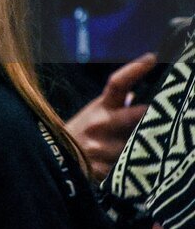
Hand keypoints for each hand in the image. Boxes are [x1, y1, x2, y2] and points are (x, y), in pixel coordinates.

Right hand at [66, 53, 155, 180]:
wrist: (57, 159)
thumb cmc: (80, 132)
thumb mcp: (94, 113)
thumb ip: (115, 105)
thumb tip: (137, 95)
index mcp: (100, 108)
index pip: (117, 83)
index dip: (135, 69)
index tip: (152, 57)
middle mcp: (102, 125)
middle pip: (136, 115)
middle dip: (154, 115)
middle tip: (171, 112)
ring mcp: (103, 148)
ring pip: (139, 146)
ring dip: (152, 147)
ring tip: (164, 147)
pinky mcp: (106, 171)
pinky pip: (132, 169)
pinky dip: (141, 168)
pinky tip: (146, 169)